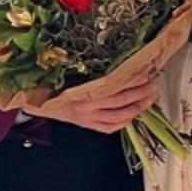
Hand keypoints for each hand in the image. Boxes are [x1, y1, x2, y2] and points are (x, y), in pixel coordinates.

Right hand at [27, 78, 158, 134]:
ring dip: (138, 108)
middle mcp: (86, 108)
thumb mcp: (72, 73)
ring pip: (120, 117)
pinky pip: (111, 127)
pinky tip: (134, 114)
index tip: (145, 74)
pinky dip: (125, 121)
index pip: (114, 87)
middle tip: (152, 85)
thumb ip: (94, 71)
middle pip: (121, 102)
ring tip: (149, 98)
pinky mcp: (88, 127)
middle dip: (140, 94)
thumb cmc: (55, 83)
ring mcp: (88, 120)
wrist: (38, 100)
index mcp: (82, 92)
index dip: (132, 82)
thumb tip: (121, 63)